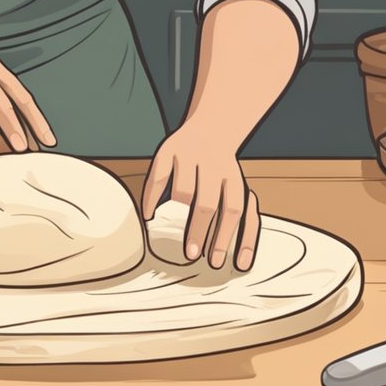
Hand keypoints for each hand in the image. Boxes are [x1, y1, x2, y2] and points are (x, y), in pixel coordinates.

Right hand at [141, 122, 259, 270]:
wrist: (214, 124)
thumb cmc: (223, 168)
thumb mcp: (235, 186)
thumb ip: (231, 216)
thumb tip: (235, 258)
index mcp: (233, 177)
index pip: (234, 210)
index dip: (224, 237)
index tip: (215, 261)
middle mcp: (213, 165)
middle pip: (207, 203)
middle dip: (198, 231)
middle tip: (191, 255)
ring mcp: (189, 155)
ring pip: (183, 191)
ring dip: (176, 215)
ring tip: (169, 235)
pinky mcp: (168, 150)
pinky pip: (158, 178)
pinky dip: (152, 198)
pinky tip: (149, 216)